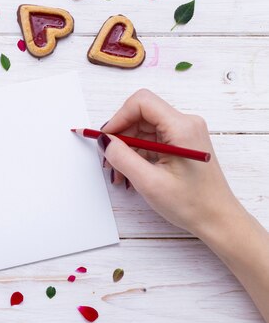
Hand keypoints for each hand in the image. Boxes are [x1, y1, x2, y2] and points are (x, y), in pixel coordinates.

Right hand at [98, 89, 243, 236]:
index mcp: (182, 128)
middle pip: (140, 115)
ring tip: (120, 173)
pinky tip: (131, 173)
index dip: (118, 117)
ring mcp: (184, 133)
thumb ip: (122, 157)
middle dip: (120, 136)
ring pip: (142, 128)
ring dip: (126, 148)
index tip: (106, 138)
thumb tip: (104, 140)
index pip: (141, 102)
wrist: (218, 220)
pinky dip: (137, 154)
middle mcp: (185, 124)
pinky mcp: (180, 143)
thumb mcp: (149, 182)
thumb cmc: (193, 204)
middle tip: (109, 160)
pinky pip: (150, 139)